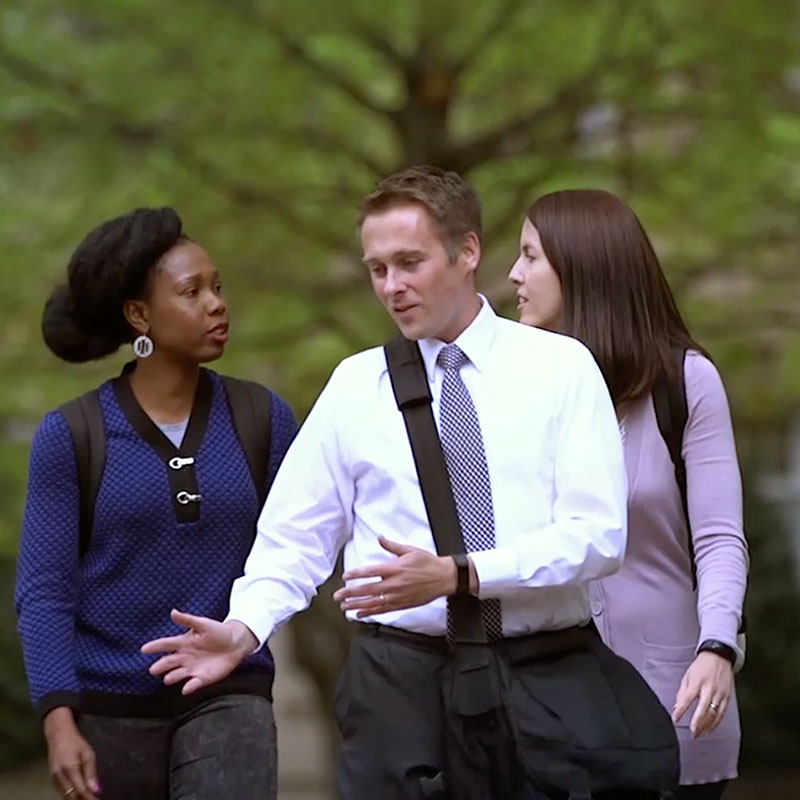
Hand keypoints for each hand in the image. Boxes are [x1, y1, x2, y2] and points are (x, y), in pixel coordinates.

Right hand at [43, 707, 99, 799]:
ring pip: (66, 796)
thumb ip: (91, 773)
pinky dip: (70, 796)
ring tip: (89, 799)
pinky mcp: (52, 779)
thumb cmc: (76, 742)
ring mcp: (54, 779)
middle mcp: (60, 777)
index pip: (81, 791)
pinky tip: (78, 796)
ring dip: (77, 799)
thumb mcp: (88, 753)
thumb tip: (97, 790)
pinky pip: (62, 792)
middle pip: (72, 797)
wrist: (58, 735)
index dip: (90, 798)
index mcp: (70, 769)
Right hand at [141, 609, 256, 694]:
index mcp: (183, 643)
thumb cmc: (218, 632)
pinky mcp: (201, 678)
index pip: (166, 644)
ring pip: (177, 674)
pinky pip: (193, 684)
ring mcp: (191, 668)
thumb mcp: (204, 624)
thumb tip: (173, 612)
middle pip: (169, 662)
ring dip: (172, 677)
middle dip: (161, 666)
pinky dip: (189, 687)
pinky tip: (186, 688)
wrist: (235, 644)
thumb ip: (188, 619)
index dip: (155, 646)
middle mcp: (184, 657)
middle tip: (153, 669)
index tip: (144, 649)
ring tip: (167, 678)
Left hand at [332, 536, 457, 617]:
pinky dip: (370, 613)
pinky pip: (383, 610)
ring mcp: (397, 596)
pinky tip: (359, 614)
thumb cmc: (427, 563)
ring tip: (344, 607)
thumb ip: (392, 546)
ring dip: (356, 605)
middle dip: (350, 593)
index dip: (356, 574)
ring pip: (373, 602)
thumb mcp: (410, 550)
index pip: (370, 572)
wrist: (444, 578)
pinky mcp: (402, 604)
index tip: (345, 576)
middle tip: (337, 596)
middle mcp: (394, 584)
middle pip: (368, 590)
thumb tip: (380, 538)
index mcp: (394, 568)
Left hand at [672, 651, 733, 737]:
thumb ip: (683, 691)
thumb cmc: (701, 666)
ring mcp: (720, 694)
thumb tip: (677, 706)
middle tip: (692, 733)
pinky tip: (710, 729)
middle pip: (703, 709)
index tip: (675, 719)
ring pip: (714, 714)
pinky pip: (722, 713)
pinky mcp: (727, 697)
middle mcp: (709, 688)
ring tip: (699, 734)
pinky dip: (716, 723)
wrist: (719, 657)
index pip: (687, 698)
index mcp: (697, 681)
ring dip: (706, 726)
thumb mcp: (688, 675)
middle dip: (697, 723)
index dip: (681, 710)